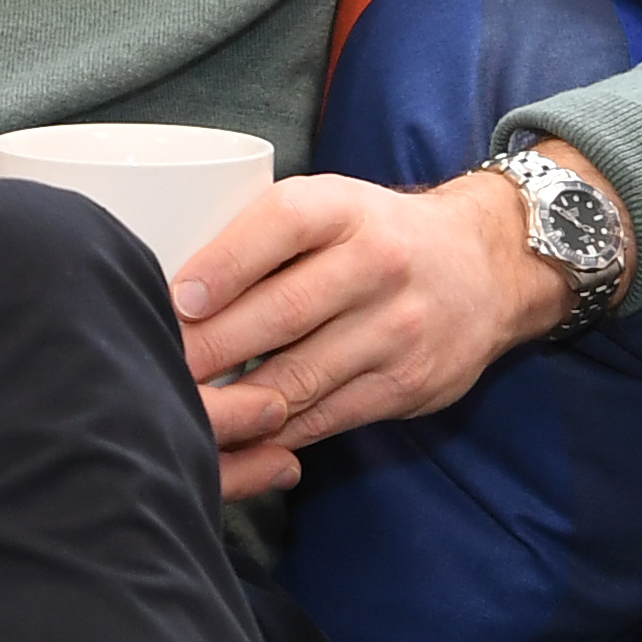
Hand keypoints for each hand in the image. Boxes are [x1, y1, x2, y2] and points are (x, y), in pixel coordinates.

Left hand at [169, 158, 583, 500]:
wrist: (486, 267)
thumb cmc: (374, 234)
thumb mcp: (329, 206)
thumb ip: (264, 235)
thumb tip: (168, 288)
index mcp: (345, 208)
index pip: (281, 225)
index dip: (223, 265)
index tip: (175, 300)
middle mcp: (379, 264)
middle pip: (283, 312)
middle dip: (210, 348)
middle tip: (156, 366)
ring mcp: (398, 329)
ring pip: (301, 376)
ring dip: (233, 399)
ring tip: (182, 408)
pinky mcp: (407, 385)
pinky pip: (326, 417)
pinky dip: (273, 431)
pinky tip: (234, 434)